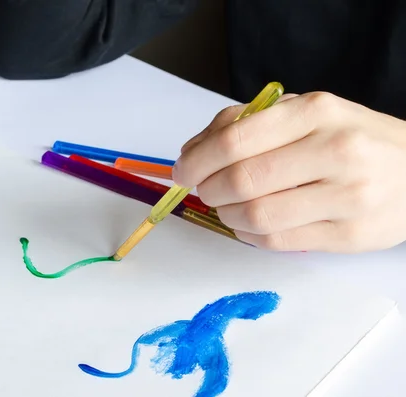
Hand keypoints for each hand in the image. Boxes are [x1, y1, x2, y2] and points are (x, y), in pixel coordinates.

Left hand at [172, 92, 405, 252]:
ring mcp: (348, 196)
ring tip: (228, 206)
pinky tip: (249, 224)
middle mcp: (336, 151)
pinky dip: (249, 235)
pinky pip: (278, 242)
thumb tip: (192, 151)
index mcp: (316, 112)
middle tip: (204, 189)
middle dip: (208, 189)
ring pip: (257, 216)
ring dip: (227, 215)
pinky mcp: (350, 235)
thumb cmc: (351, 138)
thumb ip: (245, 123)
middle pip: (242, 180)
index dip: (197, 160)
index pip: (235, 140)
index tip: (183, 170)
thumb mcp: (304, 113)